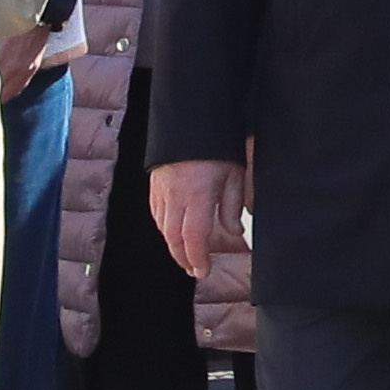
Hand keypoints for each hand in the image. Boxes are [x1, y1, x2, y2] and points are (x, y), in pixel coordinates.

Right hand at [148, 152, 248, 274]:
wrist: (191, 118)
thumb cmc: (218, 144)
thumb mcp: (234, 173)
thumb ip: (232, 205)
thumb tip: (235, 232)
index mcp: (197, 195)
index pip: (193, 238)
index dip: (197, 258)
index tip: (203, 271)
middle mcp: (175, 196)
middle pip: (174, 239)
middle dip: (183, 258)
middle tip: (195, 270)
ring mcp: (161, 190)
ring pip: (163, 228)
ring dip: (174, 245)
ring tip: (186, 256)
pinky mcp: (154, 184)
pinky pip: (156, 213)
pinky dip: (165, 228)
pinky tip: (173, 232)